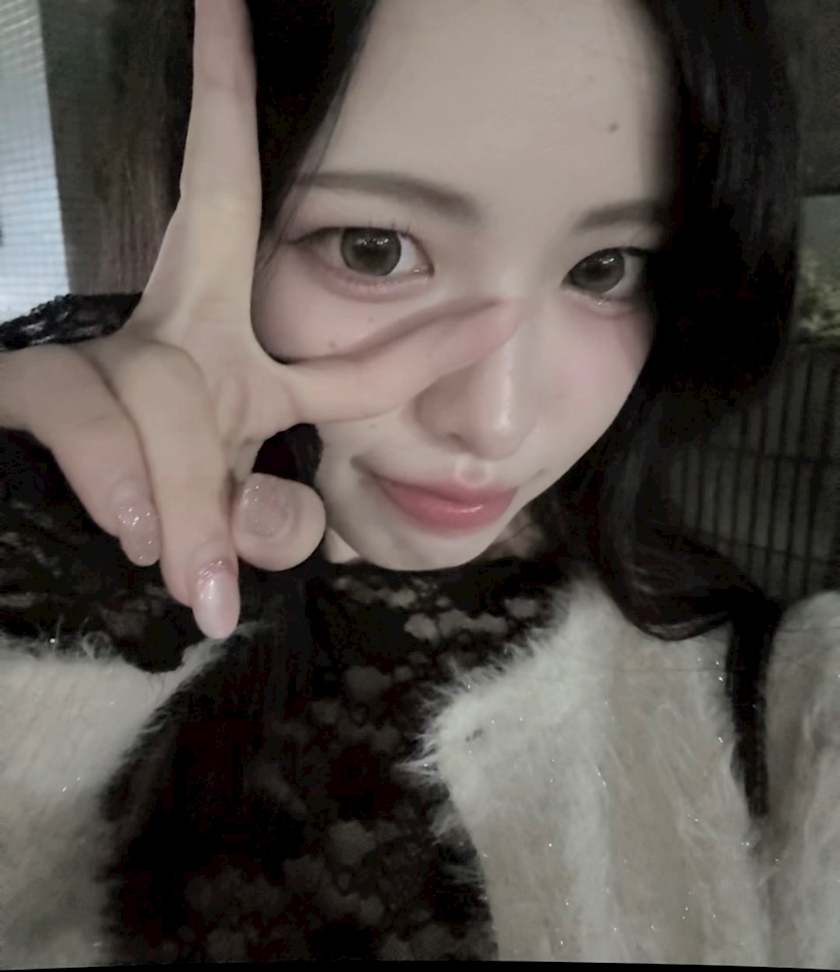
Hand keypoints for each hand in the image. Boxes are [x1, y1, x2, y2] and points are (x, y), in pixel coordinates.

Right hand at [0, 0, 521, 639]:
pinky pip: (90, 419)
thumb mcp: (225, 530)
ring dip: (190, 496)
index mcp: (240, 380)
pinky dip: (127, 488)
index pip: (346, 356)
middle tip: (223, 0)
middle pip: (211, 214)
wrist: (26, 550)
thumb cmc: (144, 532)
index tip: (500, 312)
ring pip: (163, 388)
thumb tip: (287, 522)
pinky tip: (140, 542)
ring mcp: (101, 358)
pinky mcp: (34, 390)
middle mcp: (176, 341)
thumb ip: (270, 524)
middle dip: (221, 112)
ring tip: (194, 583)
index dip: (423, 344)